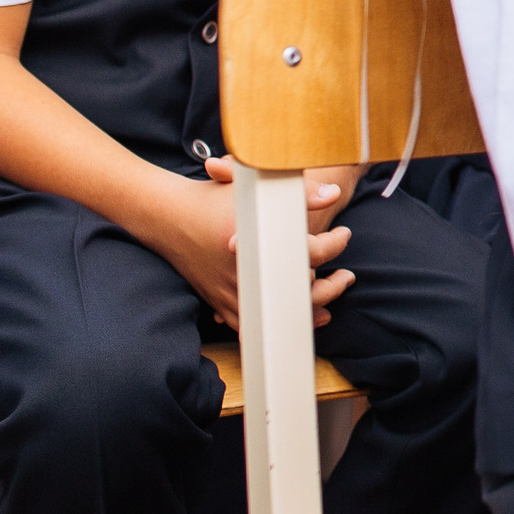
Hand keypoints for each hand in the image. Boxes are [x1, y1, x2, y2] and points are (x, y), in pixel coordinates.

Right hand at [186, 159, 355, 328]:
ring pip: (279, 311)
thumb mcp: (254, 189)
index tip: (344, 235)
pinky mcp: (218, 303)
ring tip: (329, 301)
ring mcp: (230, 291)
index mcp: (258, 243)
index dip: (336, 243)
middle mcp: (244, 272)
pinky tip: (295, 318)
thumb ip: (297, 192)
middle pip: (301, 289)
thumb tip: (333, 194)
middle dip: (331, 285)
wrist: (167, 217)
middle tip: (346, 276)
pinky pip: (253, 324)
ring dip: (310, 308)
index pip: (312, 250)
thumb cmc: (212, 200)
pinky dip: (277, 322)